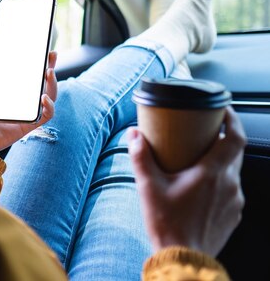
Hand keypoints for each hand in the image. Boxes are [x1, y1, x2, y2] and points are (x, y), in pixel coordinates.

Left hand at [0, 49, 57, 152]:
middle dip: (51, 69)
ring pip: (50, 98)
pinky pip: (46, 116)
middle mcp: (24, 103)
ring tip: (48, 73)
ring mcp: (28, 114)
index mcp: (14, 94)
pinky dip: (49, 106)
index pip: (32, 77)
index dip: (42, 64)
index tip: (46, 52)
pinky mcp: (29, 126)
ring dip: (53, 85)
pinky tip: (43, 97)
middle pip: (44, 85)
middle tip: (51, 56)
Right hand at [128, 107, 245, 255]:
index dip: (232, 119)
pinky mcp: (232, 216)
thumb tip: (133, 135)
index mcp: (212, 173)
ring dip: (217, 164)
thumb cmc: (168, 225)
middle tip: (202, 133)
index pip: (235, 137)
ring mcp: (233, 202)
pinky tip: (198, 189)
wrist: (183, 259)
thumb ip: (140, 157)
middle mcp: (229, 185)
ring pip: (231, 173)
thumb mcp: (148, 187)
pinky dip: (217, 183)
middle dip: (220, 140)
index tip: (223, 109)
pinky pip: (229, 192)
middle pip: (233, 153)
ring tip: (196, 163)